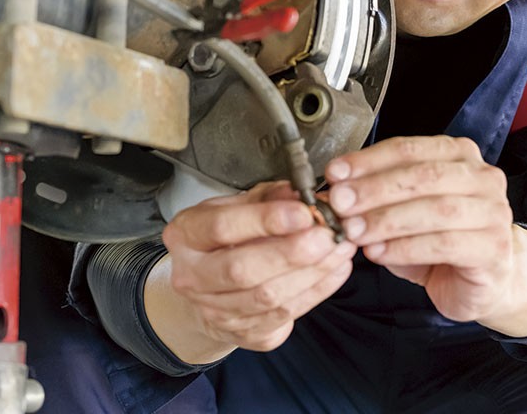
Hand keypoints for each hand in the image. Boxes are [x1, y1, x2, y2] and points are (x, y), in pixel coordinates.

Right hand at [159, 181, 356, 353]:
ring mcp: (215, 311)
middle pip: (242, 269)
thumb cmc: (225, 239)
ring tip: (340, 248)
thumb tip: (303, 193)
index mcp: (186, 235)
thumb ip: (268, 197)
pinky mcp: (243, 334)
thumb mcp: (236, 206)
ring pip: (267, 297)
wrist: (207, 290)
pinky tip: (336, 269)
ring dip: (312, 272)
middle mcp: (192, 277)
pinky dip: (317, 290)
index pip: (222, 227)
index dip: (265, 220)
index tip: (304, 212)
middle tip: (327, 235)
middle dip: (291, 253)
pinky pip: (285, 314)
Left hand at [325, 136, 526, 334]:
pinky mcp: (494, 248)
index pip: (409, 149)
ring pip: (435, 209)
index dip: (368, 160)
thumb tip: (334, 190)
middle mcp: (481, 177)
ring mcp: (494, 212)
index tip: (335, 174)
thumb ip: (375, 197)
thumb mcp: (403, 211)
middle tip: (340, 203)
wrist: (484, 282)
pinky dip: (405, 248)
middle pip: (422, 176)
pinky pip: (445, 244)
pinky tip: (378, 253)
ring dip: (387, 219)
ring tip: (354, 232)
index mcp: (458, 155)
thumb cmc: (439, 241)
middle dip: (374, 189)